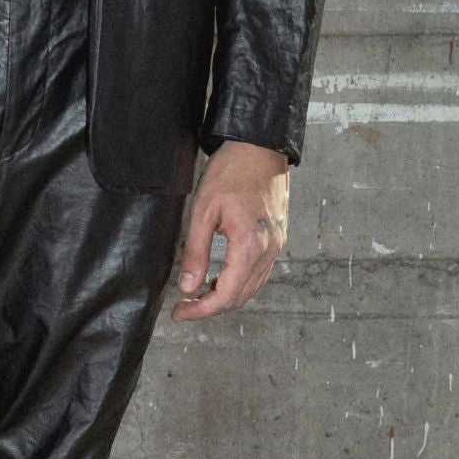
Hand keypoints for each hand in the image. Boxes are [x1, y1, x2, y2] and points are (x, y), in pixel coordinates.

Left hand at [170, 140, 289, 319]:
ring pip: (252, 287)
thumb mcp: (203, 211)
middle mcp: (268, 251)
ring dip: (226, 297)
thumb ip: (195, 252)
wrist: (260, 146)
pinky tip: (222, 278)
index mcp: (249, 246)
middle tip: (185, 306)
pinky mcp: (277, 237)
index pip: (226, 295)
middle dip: (211, 307)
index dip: (201, 310)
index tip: (180, 312)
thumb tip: (187, 286)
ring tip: (199, 294)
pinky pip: (260, 272)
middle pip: (241, 297)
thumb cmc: (232, 171)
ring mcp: (276, 245)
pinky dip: (240, 283)